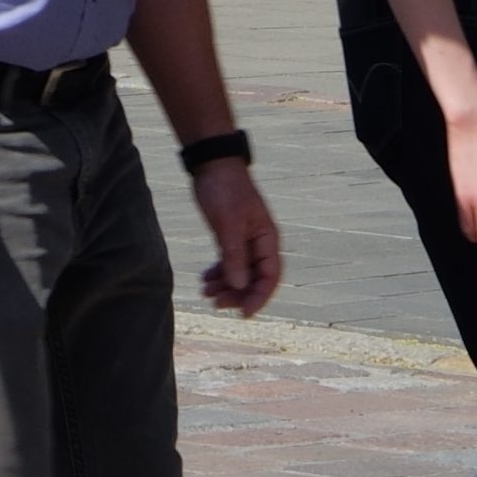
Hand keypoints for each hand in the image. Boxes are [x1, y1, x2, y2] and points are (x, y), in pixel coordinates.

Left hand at [199, 158, 283, 311]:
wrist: (212, 163)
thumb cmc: (224, 189)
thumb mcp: (228, 223)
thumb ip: (234, 254)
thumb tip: (238, 286)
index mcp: (267, 239)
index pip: (270, 276)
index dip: (259, 297)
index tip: (243, 313)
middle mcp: (260, 242)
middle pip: (254, 278)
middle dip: (237, 294)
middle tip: (216, 304)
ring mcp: (245, 239)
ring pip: (240, 271)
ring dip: (225, 285)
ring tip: (206, 293)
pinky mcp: (231, 235)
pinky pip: (229, 261)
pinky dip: (219, 272)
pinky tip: (205, 280)